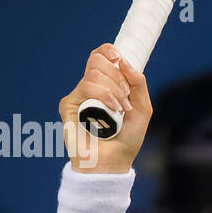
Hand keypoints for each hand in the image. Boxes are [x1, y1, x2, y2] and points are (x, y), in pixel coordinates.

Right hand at [57, 43, 152, 173]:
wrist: (113, 161)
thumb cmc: (127, 138)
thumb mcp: (142, 108)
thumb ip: (138, 83)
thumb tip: (124, 61)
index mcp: (106, 85)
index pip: (100, 57)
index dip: (108, 51)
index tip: (119, 58)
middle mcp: (90, 88)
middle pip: (97, 60)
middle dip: (117, 75)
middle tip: (126, 97)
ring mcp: (79, 96)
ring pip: (94, 73)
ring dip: (114, 88)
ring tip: (121, 108)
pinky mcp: (69, 105)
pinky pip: (87, 86)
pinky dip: (104, 95)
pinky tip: (112, 109)